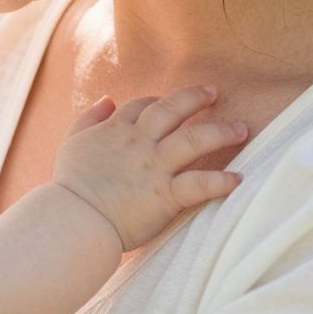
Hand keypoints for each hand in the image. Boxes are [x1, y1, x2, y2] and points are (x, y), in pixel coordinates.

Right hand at [51, 87, 249, 251]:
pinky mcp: (166, 195)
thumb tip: (107, 100)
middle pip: (173, 109)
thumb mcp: (71, 142)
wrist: (75, 219)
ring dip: (222, 132)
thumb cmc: (71, 186)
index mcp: (117, 130)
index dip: (158, 102)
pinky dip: (221, 181)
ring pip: (195, 139)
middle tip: (215, 93)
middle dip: (196, 98)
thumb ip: (88, 118)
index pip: (143, 105)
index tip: (171, 104)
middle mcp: (140, 142)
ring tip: (242, 129)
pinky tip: (238, 179)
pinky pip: (200, 184)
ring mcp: (155, 167)